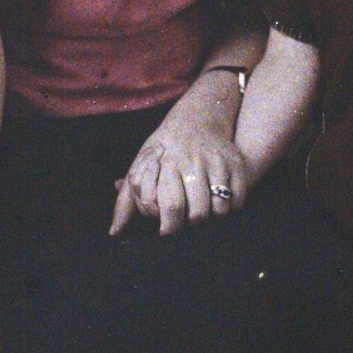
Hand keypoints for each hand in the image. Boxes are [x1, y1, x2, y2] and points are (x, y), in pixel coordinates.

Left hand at [110, 121, 248, 235]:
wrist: (197, 119)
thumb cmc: (163, 151)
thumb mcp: (140, 169)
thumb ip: (126, 202)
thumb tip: (115, 233)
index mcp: (166, 164)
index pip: (169, 207)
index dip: (169, 227)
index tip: (167, 230)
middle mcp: (192, 162)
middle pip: (197, 213)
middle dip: (191, 226)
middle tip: (187, 223)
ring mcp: (216, 162)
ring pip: (220, 209)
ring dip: (213, 218)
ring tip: (204, 213)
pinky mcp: (235, 163)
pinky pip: (238, 199)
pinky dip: (232, 208)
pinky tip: (221, 204)